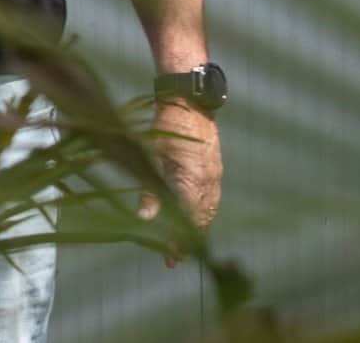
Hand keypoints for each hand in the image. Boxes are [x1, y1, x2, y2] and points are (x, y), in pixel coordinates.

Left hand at [141, 98, 221, 265]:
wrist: (190, 101)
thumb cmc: (166, 126)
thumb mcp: (151, 157)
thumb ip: (149, 191)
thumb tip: (143, 220)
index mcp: (193, 181)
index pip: (187, 221)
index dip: (178, 241)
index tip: (170, 258)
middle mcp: (209, 183)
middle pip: (201, 221)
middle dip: (188, 241)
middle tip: (173, 258)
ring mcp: (215, 177)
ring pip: (209, 212)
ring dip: (197, 229)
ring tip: (182, 244)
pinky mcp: (216, 170)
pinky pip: (212, 200)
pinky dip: (203, 214)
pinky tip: (193, 219)